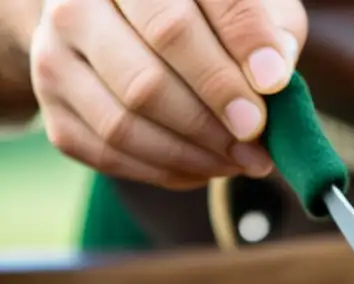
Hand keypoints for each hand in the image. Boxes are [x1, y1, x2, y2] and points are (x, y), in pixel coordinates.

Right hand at [27, 0, 306, 188]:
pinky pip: (109, 152)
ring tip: (244, 160)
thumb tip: (272, 75)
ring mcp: (55, 52)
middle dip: (213, 113)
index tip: (274, 84)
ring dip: (194, 152)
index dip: (235, 47)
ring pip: (125, 121)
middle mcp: (78, 1)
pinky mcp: (53, 104)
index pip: (181, 10)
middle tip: (258, 136)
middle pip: (148, 73)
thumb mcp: (244, 2)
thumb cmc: (205, 13)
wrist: (126, 22)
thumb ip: (265, 27)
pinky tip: (208, 167)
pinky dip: (167, 170)